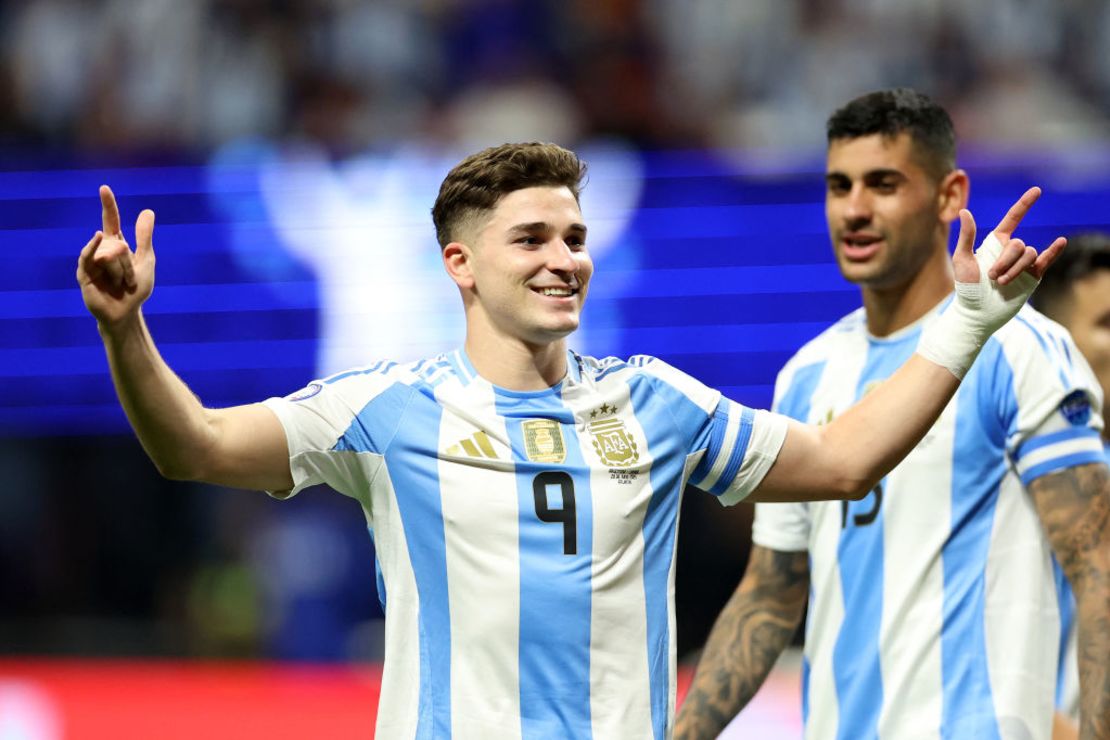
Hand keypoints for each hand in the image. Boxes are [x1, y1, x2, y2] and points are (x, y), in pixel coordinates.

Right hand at [76, 186, 155, 327]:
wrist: (126, 312)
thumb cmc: (136, 288)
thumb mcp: (146, 260)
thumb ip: (144, 236)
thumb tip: (147, 211)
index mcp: (116, 244)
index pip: (111, 221)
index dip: (108, 205)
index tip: (104, 188)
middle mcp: (101, 249)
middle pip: (118, 245)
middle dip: (129, 266)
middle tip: (129, 281)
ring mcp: (91, 261)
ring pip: (109, 255)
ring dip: (122, 273)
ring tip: (121, 285)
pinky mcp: (84, 273)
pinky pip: (88, 256)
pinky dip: (93, 247)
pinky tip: (97, 237)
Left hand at [952, 186, 1066, 285]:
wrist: (978, 311)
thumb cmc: (966, 286)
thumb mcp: (963, 259)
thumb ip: (966, 236)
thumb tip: (964, 211)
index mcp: (995, 243)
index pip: (1013, 218)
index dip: (1025, 204)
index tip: (1037, 190)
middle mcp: (1011, 250)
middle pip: (1018, 244)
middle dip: (1005, 260)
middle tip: (991, 277)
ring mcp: (1023, 263)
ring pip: (1029, 255)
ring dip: (1015, 269)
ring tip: (1001, 283)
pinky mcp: (1033, 276)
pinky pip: (1046, 260)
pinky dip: (1054, 251)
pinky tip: (1061, 241)